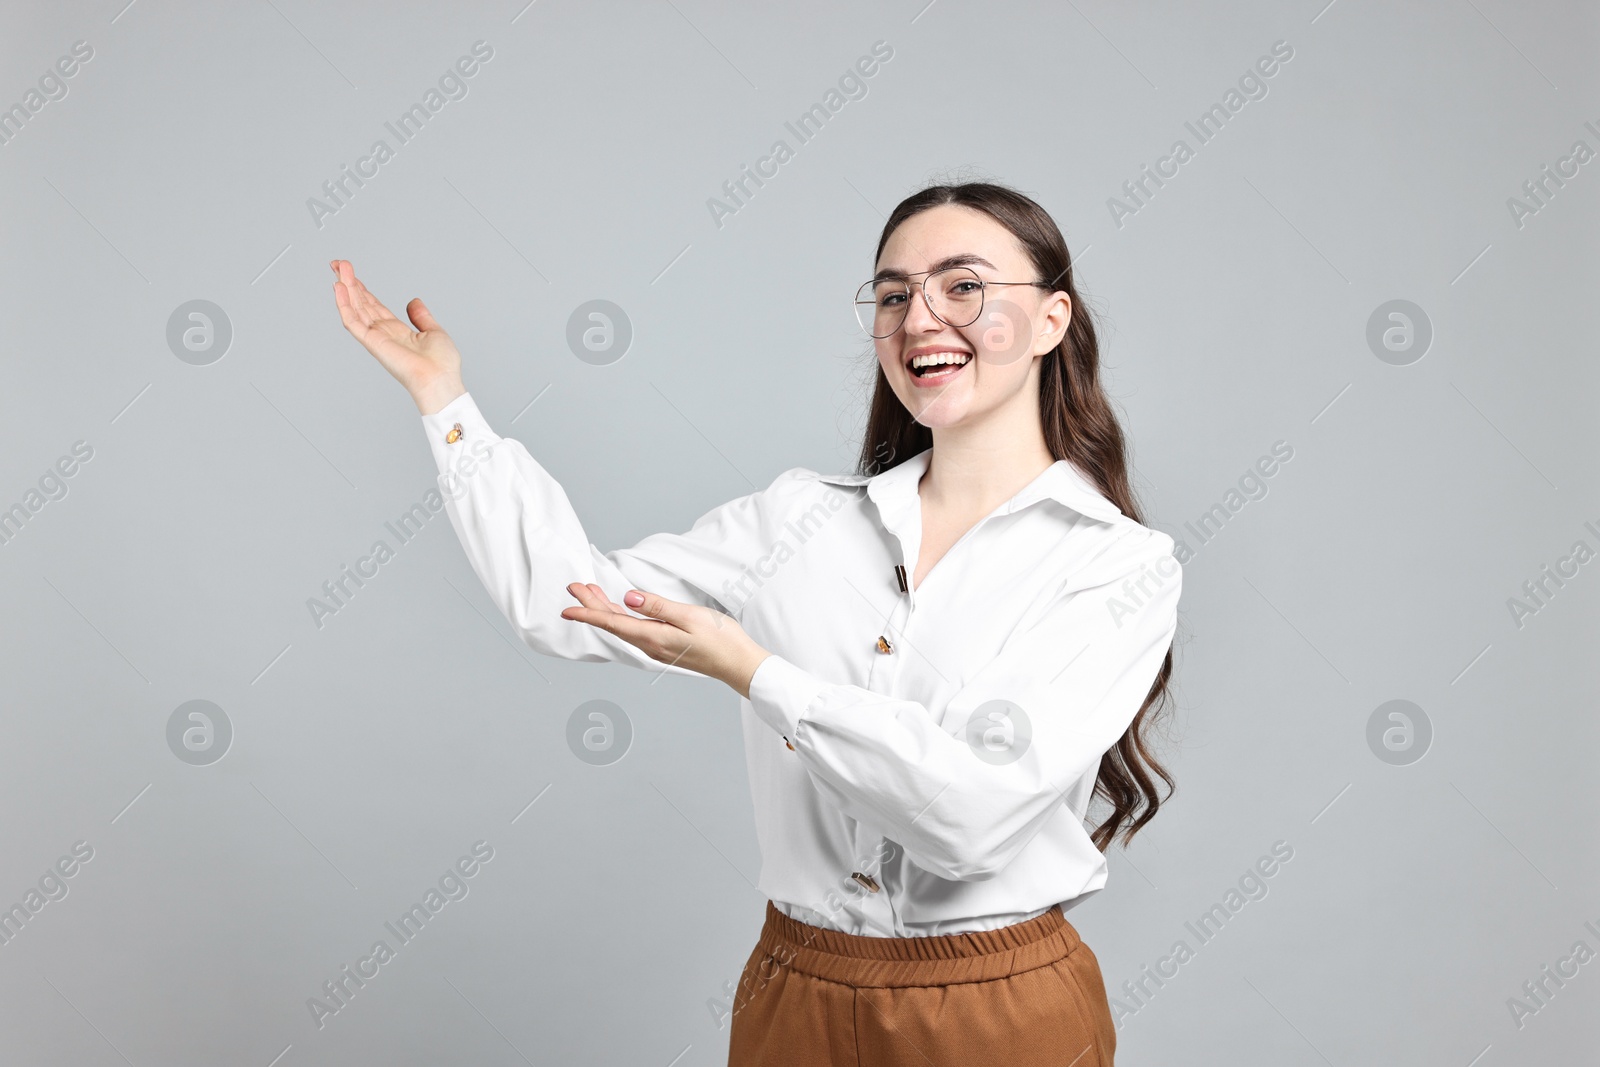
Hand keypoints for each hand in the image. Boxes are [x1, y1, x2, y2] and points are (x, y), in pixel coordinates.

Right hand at [330, 259, 464, 414]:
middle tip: (337, 263)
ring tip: (337, 267)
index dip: (362, 289)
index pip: (374, 305)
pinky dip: (344, 304)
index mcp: (397, 330)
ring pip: (354, 308)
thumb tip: (414, 301)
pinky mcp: (372, 342)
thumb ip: (421, 316)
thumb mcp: (434, 331)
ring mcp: (376, 337)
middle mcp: (383, 333)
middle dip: (349, 283)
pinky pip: (353, 321)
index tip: (351, 273)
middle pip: (361, 303)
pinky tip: (339, 288)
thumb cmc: (441, 364)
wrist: (440, 380)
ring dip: (345, 287)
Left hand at [559, 583, 771, 698]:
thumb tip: (629, 599)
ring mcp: (657, 647)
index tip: (567, 606)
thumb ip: (659, 607)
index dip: (588, 613)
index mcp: (653, 638)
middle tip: (575, 587)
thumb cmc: (721, 640)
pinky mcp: (665, 645)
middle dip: (592, 605)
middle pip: (614, 624)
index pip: (613, 623)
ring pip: (623, 626)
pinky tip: (620, 609)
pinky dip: (621, 616)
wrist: (740, 664)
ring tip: (592, 592)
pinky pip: (634, 630)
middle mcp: (651, 645)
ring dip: (605, 609)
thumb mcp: (691, 617)